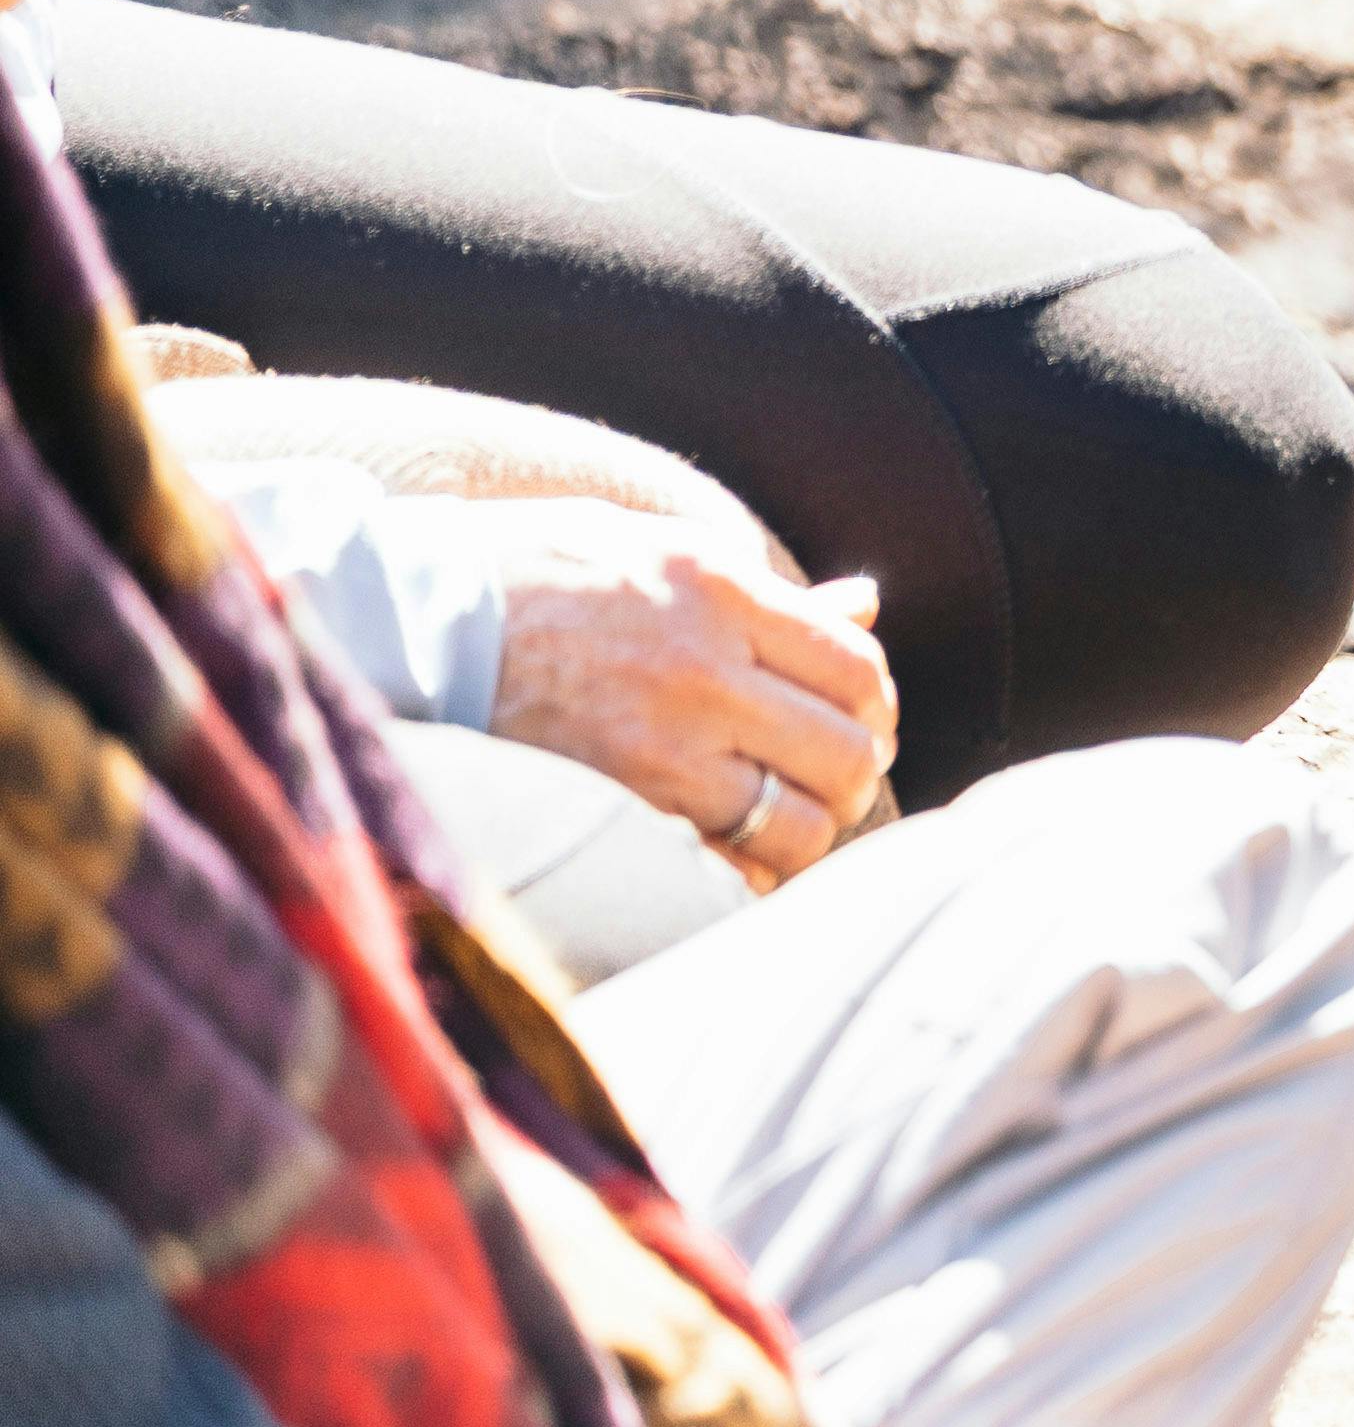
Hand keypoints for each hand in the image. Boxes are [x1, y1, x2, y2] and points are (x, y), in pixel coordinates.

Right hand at [462, 503, 897, 889]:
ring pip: (793, 824)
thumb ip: (767, 591)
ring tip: (785, 823)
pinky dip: (741, 877)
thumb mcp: (658, 549)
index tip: (860, 722)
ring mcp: (656, 746)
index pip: (856, 669)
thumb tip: (864, 603)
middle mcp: (703, 670)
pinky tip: (729, 861)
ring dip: (805, 833)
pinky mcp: (609, 808)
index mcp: (722, 592)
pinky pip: (717, 871)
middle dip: (853, 776)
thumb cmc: (535, 571)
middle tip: (831, 780)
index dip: (874, 707)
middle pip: (844, 752)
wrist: (407, 620)